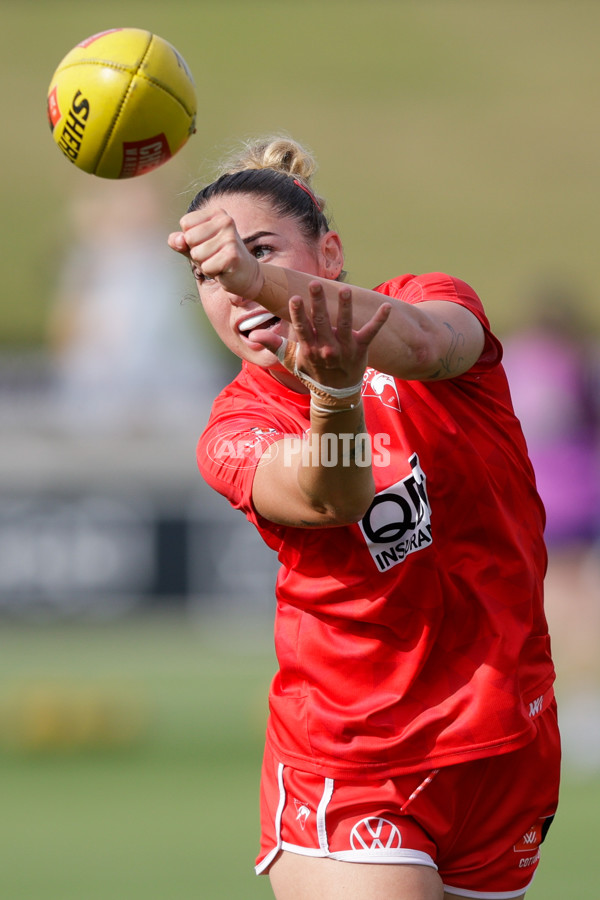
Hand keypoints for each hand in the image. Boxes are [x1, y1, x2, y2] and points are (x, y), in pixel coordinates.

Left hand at [167, 209, 262, 298]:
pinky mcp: (232, 255)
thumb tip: (177, 240)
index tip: (207, 242)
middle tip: (213, 254)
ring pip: (196, 254)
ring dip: (205, 263)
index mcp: (216, 213)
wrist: (245, 274)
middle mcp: (225, 221)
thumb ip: (180, 241)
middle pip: (189, 238)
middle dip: (196, 252)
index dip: (190, 238)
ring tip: (218, 261)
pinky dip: (212, 272)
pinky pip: (206, 267)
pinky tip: (223, 268)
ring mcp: (230, 237)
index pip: (186, 223)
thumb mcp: (195, 245)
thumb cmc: (218, 257)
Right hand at [255, 281, 390, 389]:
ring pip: (346, 324)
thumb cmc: (311, 372)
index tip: (295, 298)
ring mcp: (345, 348)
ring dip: (345, 307)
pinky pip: (371, 332)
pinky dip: (380, 320)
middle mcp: (327, 348)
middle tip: (315, 284)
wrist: (335, 394)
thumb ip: (273, 345)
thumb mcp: (290, 360)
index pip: (302, 328)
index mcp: (309, 348)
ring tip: (345, 289)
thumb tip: (253, 335)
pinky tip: (387, 306)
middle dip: (319, 303)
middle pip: (322, 322)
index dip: (298, 313)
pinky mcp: (361, 348)